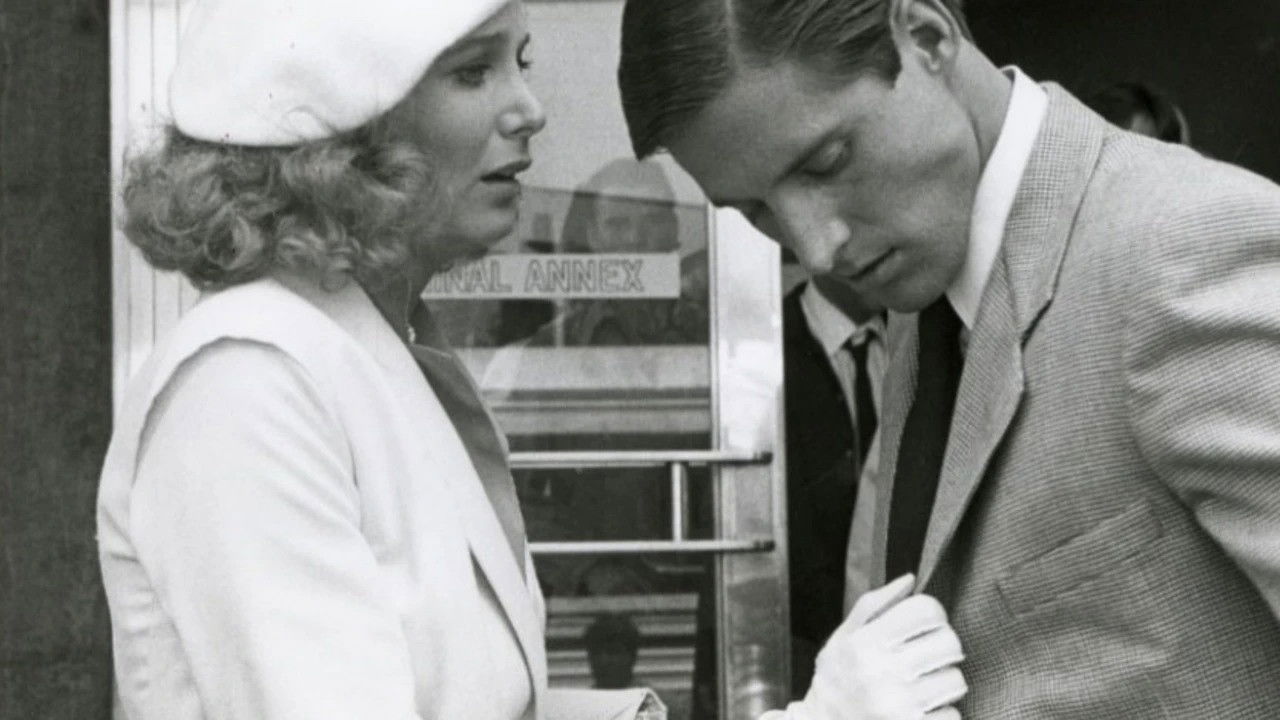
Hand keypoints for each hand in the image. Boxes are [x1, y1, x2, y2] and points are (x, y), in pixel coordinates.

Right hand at [771, 574, 967, 719]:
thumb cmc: (835, 681)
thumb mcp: (843, 637)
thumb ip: (875, 605)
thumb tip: (909, 580)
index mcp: (864, 642)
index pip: (926, 610)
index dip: (931, 613)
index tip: (924, 625)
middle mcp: (881, 672)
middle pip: (949, 642)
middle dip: (942, 646)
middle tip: (927, 656)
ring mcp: (899, 705)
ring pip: (955, 679)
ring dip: (944, 682)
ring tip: (923, 685)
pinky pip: (952, 714)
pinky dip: (942, 712)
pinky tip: (921, 709)